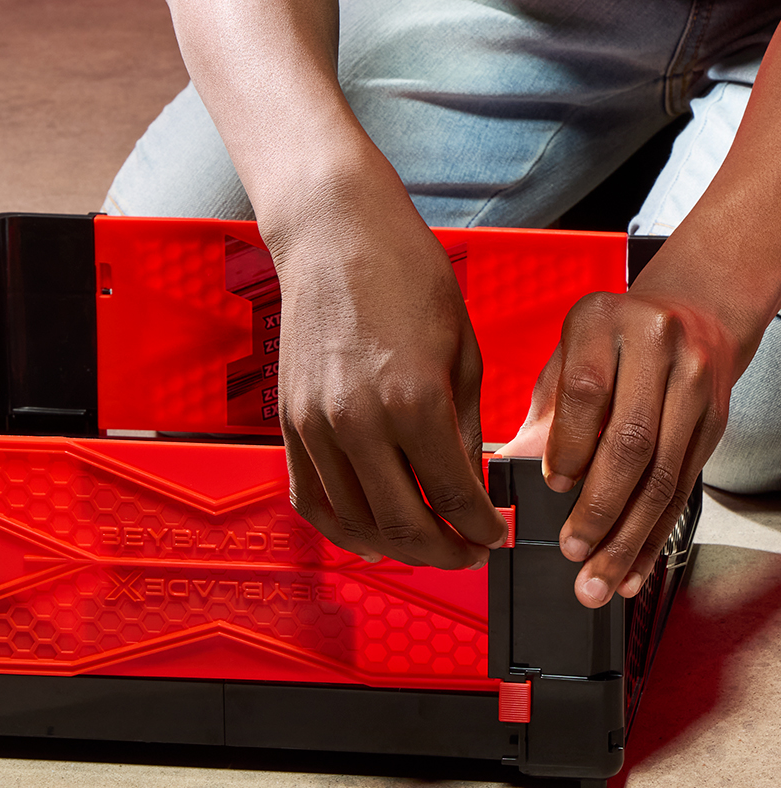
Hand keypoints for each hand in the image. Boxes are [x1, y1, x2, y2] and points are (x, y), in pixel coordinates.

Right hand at [264, 170, 508, 568]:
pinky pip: (310, 499)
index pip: (455, 498)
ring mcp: (316, 426)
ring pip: (355, 523)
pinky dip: (340, 529)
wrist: (336, 234)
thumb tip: (471, 486)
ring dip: (396, 548)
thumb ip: (466, 429)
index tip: (496, 536)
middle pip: (403, 526)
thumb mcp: (463, 350)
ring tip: (425, 546)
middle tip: (468, 553)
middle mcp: (359, 423)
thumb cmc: (406, 276)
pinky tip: (368, 538)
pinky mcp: (290, 422)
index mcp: (415, 401)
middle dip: (445, 552)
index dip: (483, 530)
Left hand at [499, 283, 741, 606]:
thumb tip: (506, 475)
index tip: (552, 486)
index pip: (589, 393)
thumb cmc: (607, 343)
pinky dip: (655, 534)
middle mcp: (656, 346)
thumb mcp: (564, 361)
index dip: (570, 447)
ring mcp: (694, 381)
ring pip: (663, 474)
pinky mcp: (715, 419)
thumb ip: (542, 414)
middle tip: (573, 551)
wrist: (689, 312)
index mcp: (602, 322)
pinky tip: (634, 566)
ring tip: (600, 579)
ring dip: (629, 537)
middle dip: (600, 508)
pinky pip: (684, 487)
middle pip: (631, 442)